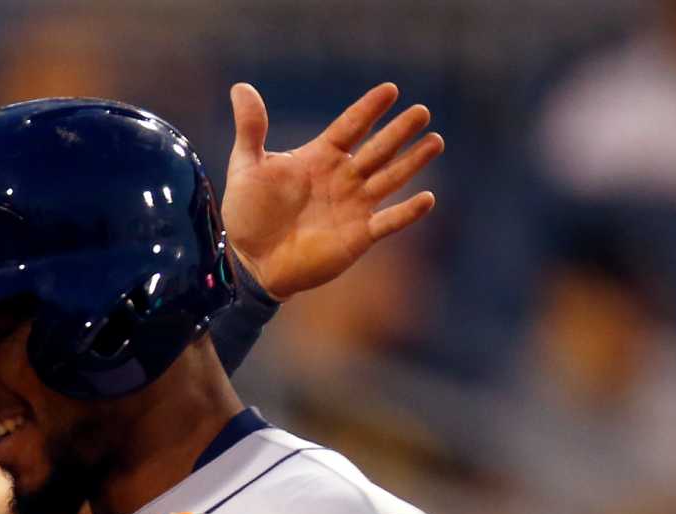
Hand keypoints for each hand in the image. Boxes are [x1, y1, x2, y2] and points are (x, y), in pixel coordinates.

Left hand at [221, 82, 443, 299]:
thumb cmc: (248, 215)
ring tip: (435, 141)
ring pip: (389, 178)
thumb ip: (251, 130)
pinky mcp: (357, 236)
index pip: (350, 127)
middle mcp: (342, 178)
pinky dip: (407, 212)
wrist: (250, 262)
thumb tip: (240, 88)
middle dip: (399, 131)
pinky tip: (427, 198)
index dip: (369, 109)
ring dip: (412, 162)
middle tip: (422, 111)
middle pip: (377, 149)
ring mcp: (353, 206)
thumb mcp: (246, 168)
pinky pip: (387, 222)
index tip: (390, 90)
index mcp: (320, 157)